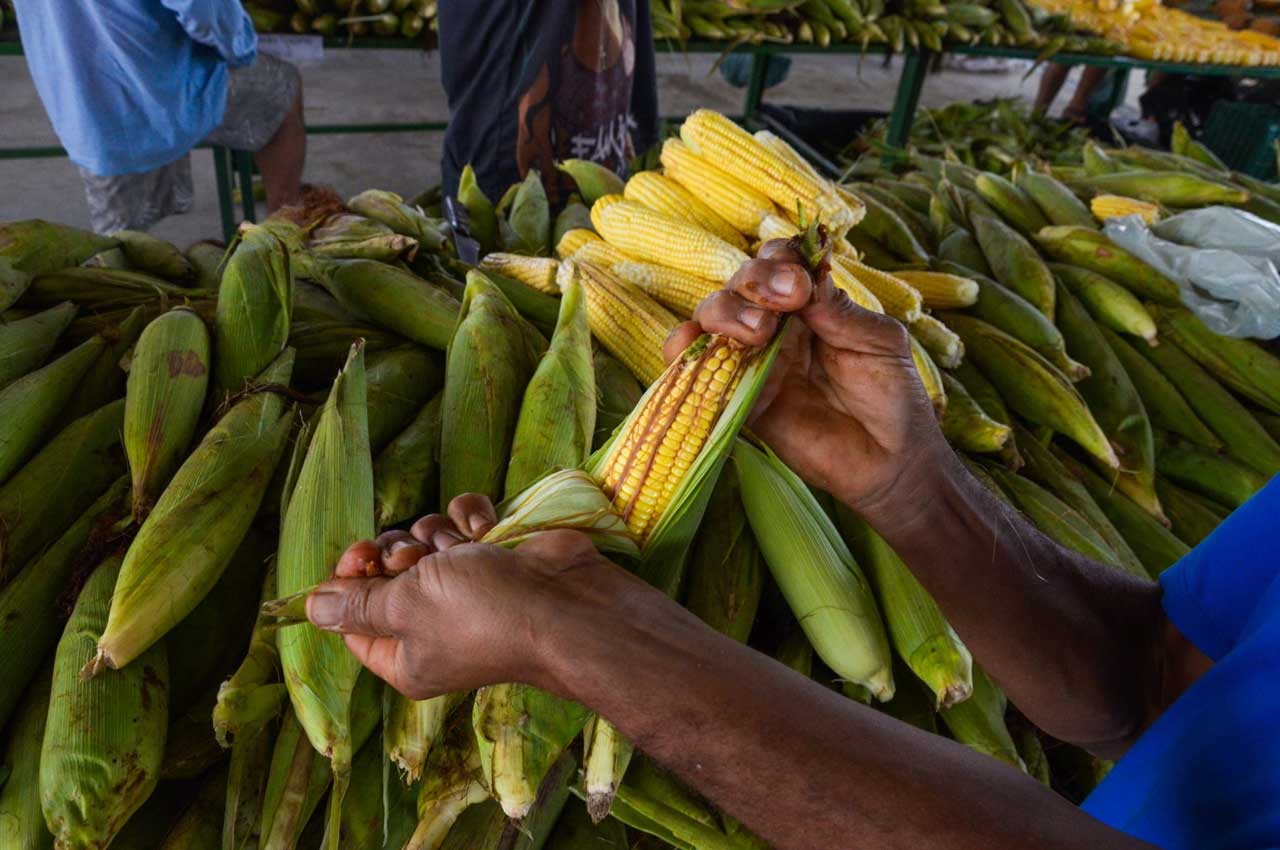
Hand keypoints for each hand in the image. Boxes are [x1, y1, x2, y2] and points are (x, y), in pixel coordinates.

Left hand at [305, 493, 650, 698]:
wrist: (566, 602)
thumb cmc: (481, 613)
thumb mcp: (404, 607)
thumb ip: (356, 604)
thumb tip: (310, 608)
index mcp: (405, 656)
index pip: (354, 618)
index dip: (351, 581)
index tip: (359, 556)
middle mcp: (434, 627)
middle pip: (388, 576)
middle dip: (397, 553)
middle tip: (413, 555)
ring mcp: (469, 591)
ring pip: (426, 543)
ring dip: (437, 535)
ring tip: (461, 549)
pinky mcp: (496, 559)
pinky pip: (465, 526)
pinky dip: (473, 521)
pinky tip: (487, 530)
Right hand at [663, 240, 947, 518]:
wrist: (890, 461)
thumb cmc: (892, 396)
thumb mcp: (878, 342)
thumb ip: (839, 311)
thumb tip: (805, 278)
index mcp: (810, 304)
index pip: (780, 262)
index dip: (780, 260)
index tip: (801, 283)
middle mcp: (776, 325)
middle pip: (741, 283)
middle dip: (756, 282)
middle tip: (787, 301)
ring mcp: (754, 360)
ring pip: (715, 316)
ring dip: (726, 312)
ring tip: (758, 332)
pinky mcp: (739, 398)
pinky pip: (698, 370)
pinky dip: (681, 350)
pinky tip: (687, 341)